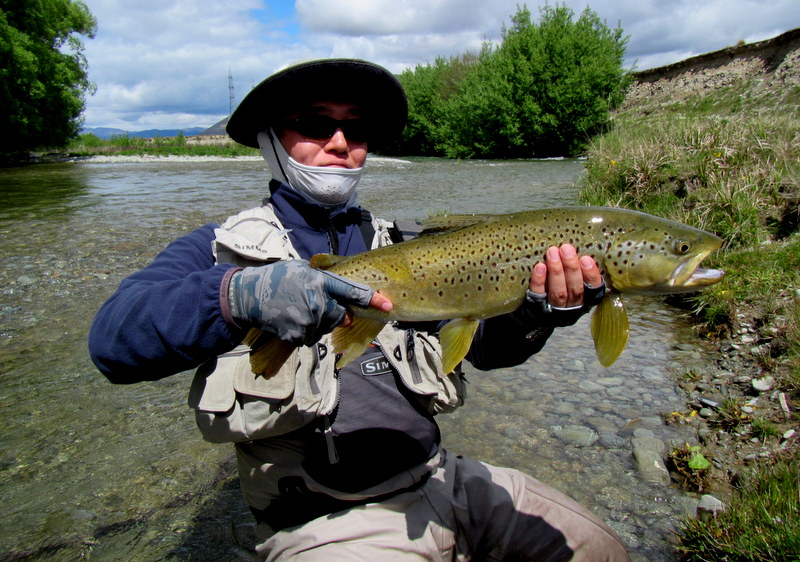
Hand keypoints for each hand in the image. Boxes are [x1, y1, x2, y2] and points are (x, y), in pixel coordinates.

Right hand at [228, 260, 390, 345]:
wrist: (247, 296)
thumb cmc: (278, 279)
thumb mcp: (303, 270)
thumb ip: (327, 284)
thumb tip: (345, 305)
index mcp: (320, 282)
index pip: (352, 292)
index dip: (372, 299)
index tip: (388, 305)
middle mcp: (317, 302)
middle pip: (340, 316)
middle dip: (334, 313)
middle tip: (315, 303)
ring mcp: (307, 321)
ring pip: (326, 327)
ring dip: (319, 322)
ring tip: (299, 310)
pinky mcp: (298, 336)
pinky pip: (312, 337)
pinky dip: (306, 331)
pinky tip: (292, 319)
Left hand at [530, 244, 603, 307]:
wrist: (537, 311)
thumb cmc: (561, 284)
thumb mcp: (574, 278)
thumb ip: (577, 267)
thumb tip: (573, 247)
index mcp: (586, 298)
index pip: (593, 288)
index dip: (591, 275)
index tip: (586, 259)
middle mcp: (572, 306)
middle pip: (575, 289)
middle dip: (571, 268)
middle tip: (566, 249)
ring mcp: (555, 309)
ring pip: (559, 293)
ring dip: (556, 271)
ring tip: (552, 252)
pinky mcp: (537, 308)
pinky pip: (539, 295)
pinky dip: (539, 281)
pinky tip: (540, 267)